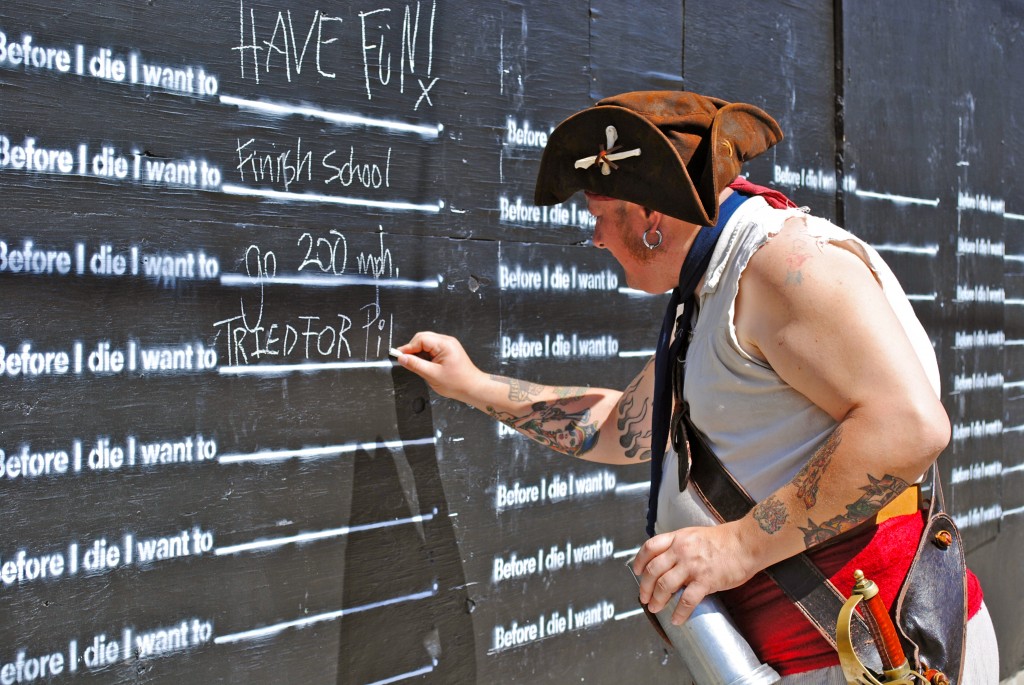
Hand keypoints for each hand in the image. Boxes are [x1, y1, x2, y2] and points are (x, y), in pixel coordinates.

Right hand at [393, 331, 486, 402]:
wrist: (473, 388)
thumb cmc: (457, 383)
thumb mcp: (432, 375)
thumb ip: (415, 365)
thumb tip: (401, 358)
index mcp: (444, 344)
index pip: (420, 339)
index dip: (408, 348)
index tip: (399, 356)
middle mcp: (447, 341)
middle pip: (423, 338)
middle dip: (413, 349)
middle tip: (406, 361)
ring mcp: (448, 345)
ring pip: (427, 343)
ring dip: (419, 353)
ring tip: (418, 366)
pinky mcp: (448, 350)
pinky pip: (432, 348)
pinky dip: (426, 355)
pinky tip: (426, 365)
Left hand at [631, 521, 756, 624]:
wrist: (746, 543)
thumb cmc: (724, 540)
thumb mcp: (695, 535)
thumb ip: (680, 546)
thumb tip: (668, 562)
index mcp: (678, 538)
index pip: (650, 547)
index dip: (639, 561)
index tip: (636, 572)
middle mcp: (681, 551)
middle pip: (653, 570)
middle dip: (644, 586)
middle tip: (643, 597)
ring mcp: (692, 566)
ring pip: (665, 585)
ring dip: (657, 600)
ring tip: (655, 608)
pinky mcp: (706, 580)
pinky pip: (687, 600)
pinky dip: (679, 612)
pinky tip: (676, 619)